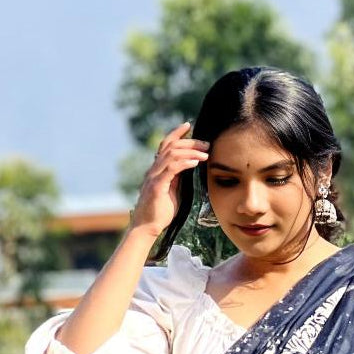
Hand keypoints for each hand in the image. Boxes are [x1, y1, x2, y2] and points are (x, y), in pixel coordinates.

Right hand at [130, 120, 209, 238]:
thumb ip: (178, 179)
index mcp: (157, 169)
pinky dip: (184, 163)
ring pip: (171, 155)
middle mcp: (154, 170)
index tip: (189, 125)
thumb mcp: (173, 192)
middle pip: (171, 147)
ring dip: (190, 152)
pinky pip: (171, 169)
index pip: (166, 145)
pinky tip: (195, 163)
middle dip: (190, 142)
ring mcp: (154, 177)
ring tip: (205, 154)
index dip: (176, 133)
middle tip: (206, 143)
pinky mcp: (156, 186)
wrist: (147, 227)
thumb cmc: (160, 212)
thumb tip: (190, 167)